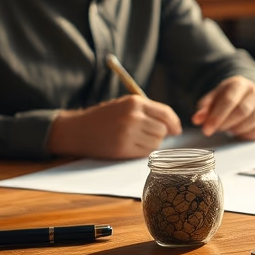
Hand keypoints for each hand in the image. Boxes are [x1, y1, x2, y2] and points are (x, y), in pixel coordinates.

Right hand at [47, 94, 182, 158]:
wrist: (77, 130)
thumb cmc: (103, 117)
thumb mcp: (124, 105)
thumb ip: (147, 111)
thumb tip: (172, 126)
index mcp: (135, 102)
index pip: (165, 113)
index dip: (174, 123)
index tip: (176, 130)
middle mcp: (133, 116)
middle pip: (162, 130)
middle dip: (160, 134)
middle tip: (147, 134)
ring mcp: (128, 133)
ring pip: (156, 142)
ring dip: (151, 143)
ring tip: (136, 139)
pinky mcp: (123, 148)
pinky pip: (145, 152)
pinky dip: (143, 151)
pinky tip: (130, 146)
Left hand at [191, 76, 254, 139]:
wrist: (246, 97)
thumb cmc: (227, 99)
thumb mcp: (214, 99)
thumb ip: (205, 108)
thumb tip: (197, 119)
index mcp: (240, 83)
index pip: (229, 100)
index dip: (217, 116)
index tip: (206, 129)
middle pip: (242, 111)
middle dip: (226, 124)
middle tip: (217, 130)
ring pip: (254, 120)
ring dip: (238, 129)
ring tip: (228, 129)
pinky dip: (250, 134)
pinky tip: (240, 133)